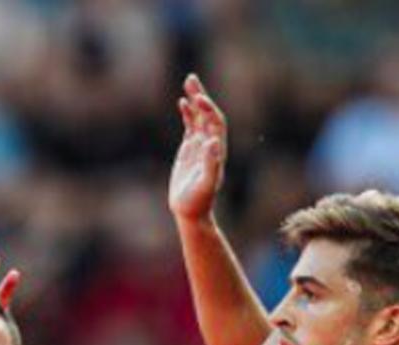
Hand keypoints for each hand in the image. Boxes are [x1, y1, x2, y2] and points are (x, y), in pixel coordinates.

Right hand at [168, 74, 226, 222]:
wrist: (191, 211)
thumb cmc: (199, 201)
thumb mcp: (206, 184)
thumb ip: (211, 163)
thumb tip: (213, 142)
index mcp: (217, 150)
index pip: (215, 122)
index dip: (208, 109)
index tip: (198, 99)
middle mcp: (211, 144)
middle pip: (208, 114)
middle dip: (201, 96)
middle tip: (192, 79)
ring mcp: (200, 146)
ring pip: (198, 117)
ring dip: (194, 99)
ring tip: (189, 81)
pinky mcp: (189, 150)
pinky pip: (190, 126)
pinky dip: (187, 113)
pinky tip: (182, 102)